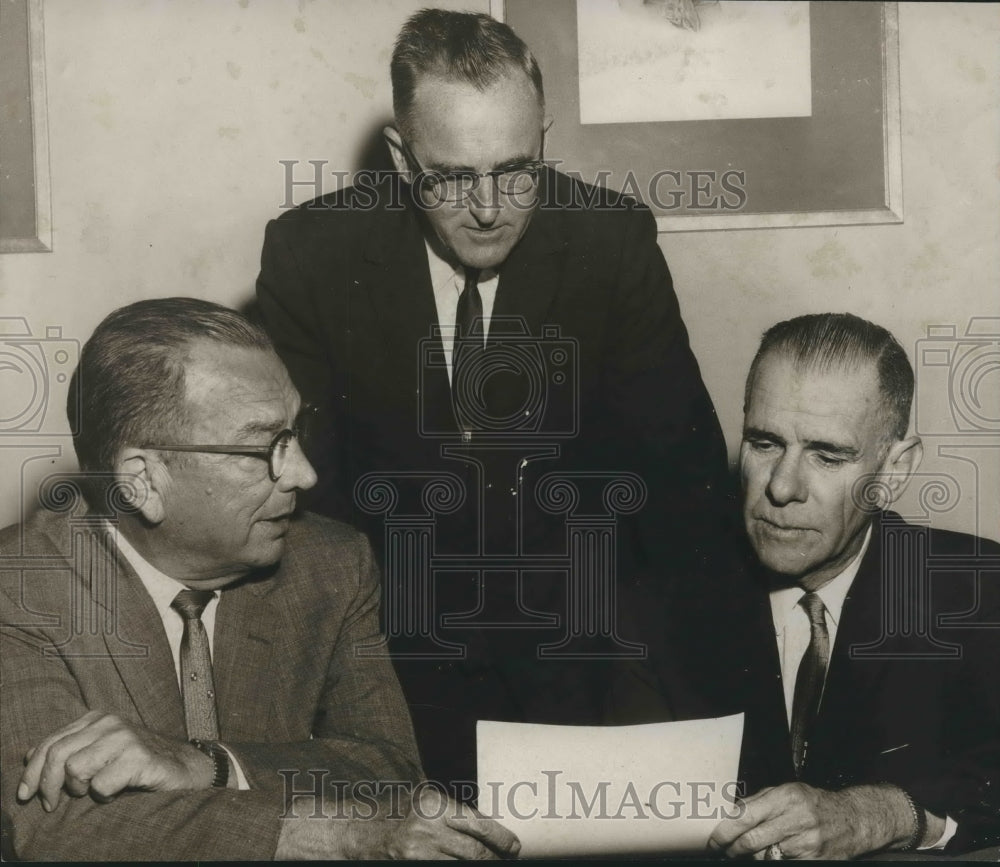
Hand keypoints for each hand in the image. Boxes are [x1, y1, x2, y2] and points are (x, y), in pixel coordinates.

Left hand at [17, 711, 213, 810]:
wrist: (183, 767)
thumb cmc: (136, 763)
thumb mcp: (100, 750)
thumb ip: (70, 748)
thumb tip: (30, 756)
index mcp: (97, 718)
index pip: (51, 743)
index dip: (33, 771)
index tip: (26, 795)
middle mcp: (110, 723)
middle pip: (58, 755)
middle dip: (48, 785)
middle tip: (52, 805)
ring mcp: (126, 738)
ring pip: (76, 769)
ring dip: (80, 789)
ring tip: (95, 791)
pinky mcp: (140, 757)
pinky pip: (102, 785)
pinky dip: (104, 795)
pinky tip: (117, 791)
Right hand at [278, 785, 520, 859]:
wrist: (352, 831)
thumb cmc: (391, 811)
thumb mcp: (421, 800)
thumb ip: (450, 811)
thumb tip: (486, 824)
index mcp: (433, 803)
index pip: (478, 823)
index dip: (501, 839)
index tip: (514, 846)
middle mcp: (426, 828)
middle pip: (474, 852)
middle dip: (495, 859)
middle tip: (507, 859)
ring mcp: (417, 852)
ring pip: (462, 866)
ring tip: (489, 864)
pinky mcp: (409, 866)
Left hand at [708, 783, 915, 859]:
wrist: (853, 820)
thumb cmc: (816, 804)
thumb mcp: (788, 792)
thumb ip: (759, 801)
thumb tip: (731, 813)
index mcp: (786, 797)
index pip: (746, 815)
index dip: (725, 830)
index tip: (714, 839)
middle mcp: (796, 819)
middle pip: (753, 840)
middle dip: (733, 849)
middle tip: (725, 850)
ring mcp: (806, 843)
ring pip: (765, 856)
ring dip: (751, 857)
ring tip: (747, 852)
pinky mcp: (814, 860)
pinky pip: (783, 864)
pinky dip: (772, 861)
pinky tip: (770, 855)